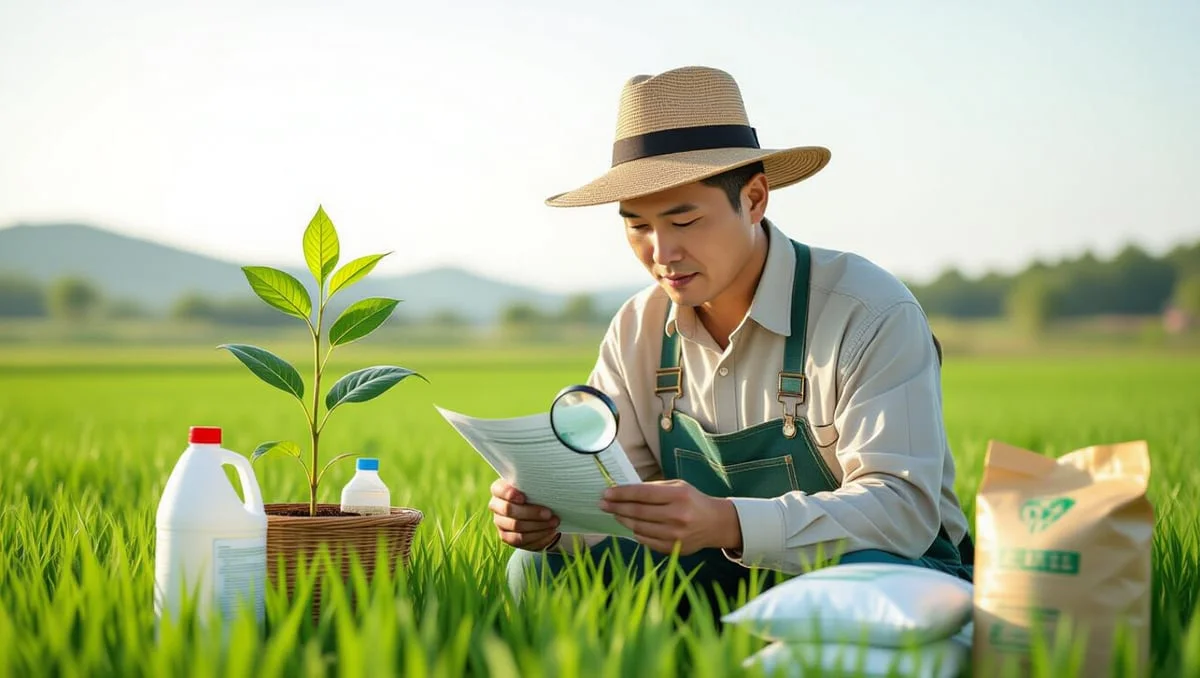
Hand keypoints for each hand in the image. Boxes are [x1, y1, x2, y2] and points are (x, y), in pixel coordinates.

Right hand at [489, 478, 560, 550]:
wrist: (539, 513)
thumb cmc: (537, 494)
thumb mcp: (535, 487)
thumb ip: (535, 485)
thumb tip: (548, 483)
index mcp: (499, 489)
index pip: (498, 489)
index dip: (509, 493)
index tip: (523, 497)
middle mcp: (496, 505)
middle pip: (509, 510)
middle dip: (531, 512)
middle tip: (548, 513)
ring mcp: (500, 522)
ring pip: (516, 526)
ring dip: (538, 525)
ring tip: (554, 522)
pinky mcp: (506, 537)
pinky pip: (520, 539)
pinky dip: (537, 535)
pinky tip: (549, 531)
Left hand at [598, 479, 742, 554]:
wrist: (715, 523)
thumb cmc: (692, 500)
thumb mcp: (677, 487)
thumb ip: (653, 488)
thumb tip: (624, 491)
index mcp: (679, 496)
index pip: (642, 494)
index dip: (621, 494)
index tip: (606, 493)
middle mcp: (677, 516)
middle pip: (638, 512)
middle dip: (616, 507)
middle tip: (603, 504)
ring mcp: (675, 535)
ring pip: (639, 528)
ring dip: (623, 520)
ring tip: (614, 513)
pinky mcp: (673, 549)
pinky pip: (646, 541)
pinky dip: (636, 532)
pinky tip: (631, 526)